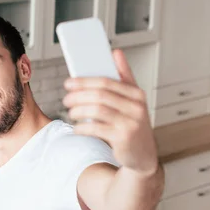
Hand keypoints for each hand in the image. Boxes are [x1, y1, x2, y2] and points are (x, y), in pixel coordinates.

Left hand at [62, 49, 158, 174]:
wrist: (143, 157)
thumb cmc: (133, 125)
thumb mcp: (133, 101)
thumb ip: (124, 77)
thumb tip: (116, 53)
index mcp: (137, 94)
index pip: (106, 81)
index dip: (84, 81)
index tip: (69, 83)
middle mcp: (136, 107)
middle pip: (100, 95)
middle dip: (78, 96)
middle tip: (66, 99)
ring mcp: (131, 123)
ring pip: (96, 110)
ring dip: (78, 111)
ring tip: (70, 112)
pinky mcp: (123, 138)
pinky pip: (96, 128)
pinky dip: (82, 127)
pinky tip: (77, 128)